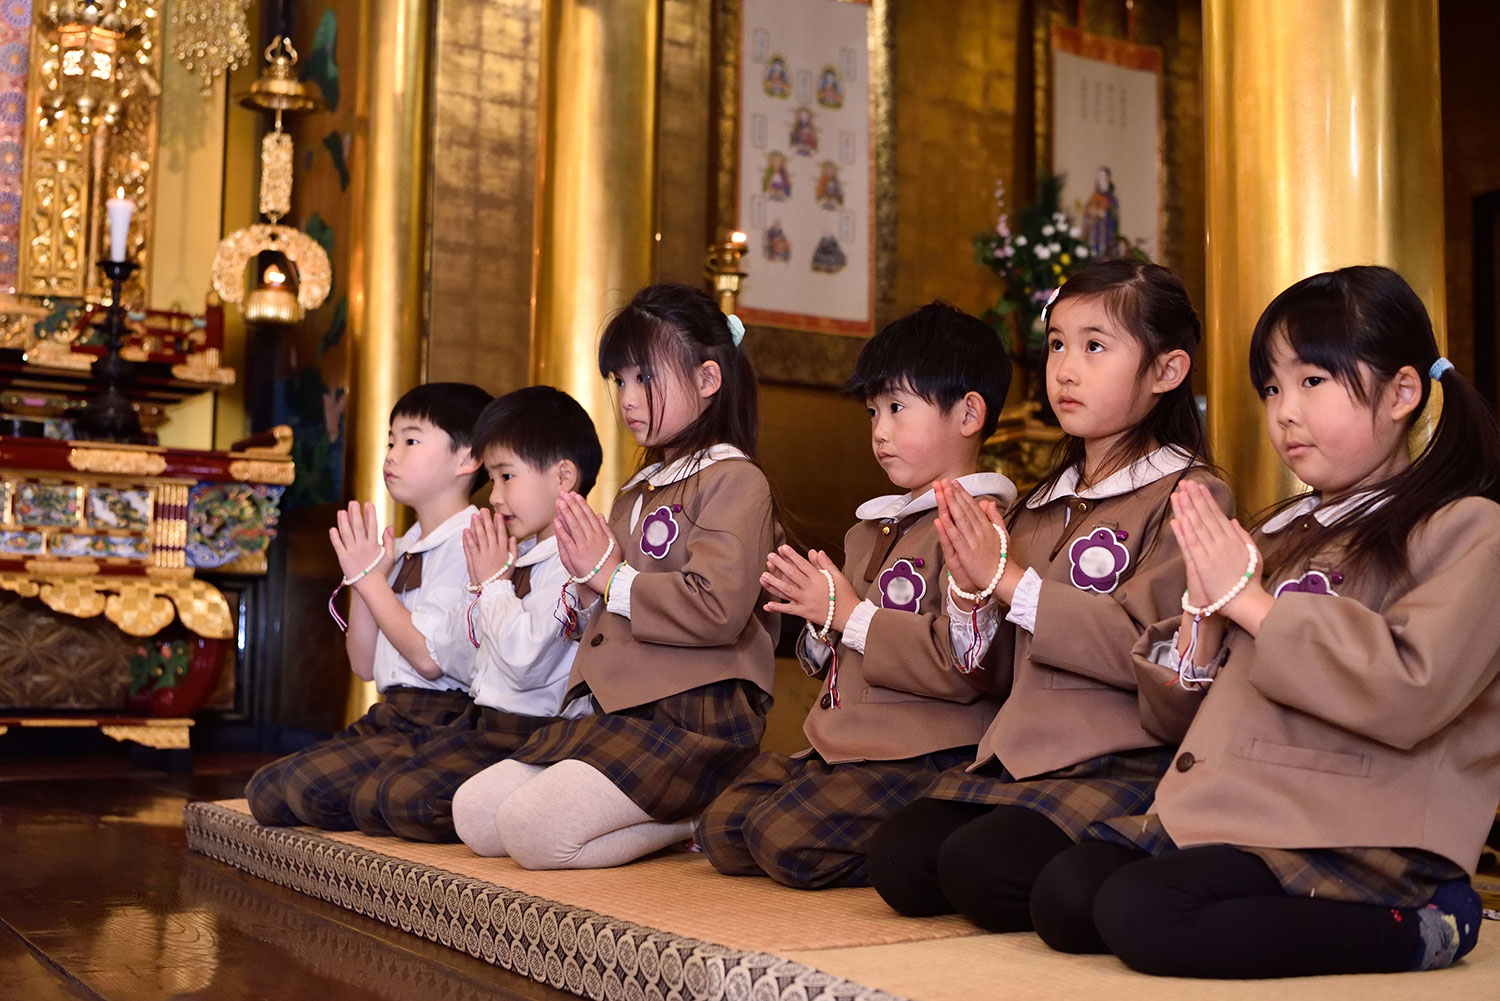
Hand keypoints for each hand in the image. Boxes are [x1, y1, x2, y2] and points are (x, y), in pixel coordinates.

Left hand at [329, 500, 393, 581]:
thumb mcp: (390, 556)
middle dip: (355, 514)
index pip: (372, 526)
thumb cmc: (380, 572)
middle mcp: (362, 547)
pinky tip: (333, 529)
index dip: (370, 514)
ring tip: (341, 511)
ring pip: (347, 534)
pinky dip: (335, 538)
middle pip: (358, 527)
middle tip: (353, 502)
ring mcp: (352, 552)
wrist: (370, 586)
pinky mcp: (344, 559)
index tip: (368, 504)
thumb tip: (390, 527)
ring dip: (343, 522)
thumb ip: (390, 540)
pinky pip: (338, 546)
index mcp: (374, 545)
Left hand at [463, 508, 516, 584]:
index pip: (501, 533)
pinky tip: (466, 530)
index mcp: (503, 550)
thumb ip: (513, 549)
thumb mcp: (513, 562)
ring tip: (474, 516)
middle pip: (489, 532)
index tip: (497, 514)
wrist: (494, 587)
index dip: (499, 523)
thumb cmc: (504, 576)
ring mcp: (483, 554)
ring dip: (476, 525)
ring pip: (480, 537)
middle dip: (486, 520)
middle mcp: (493, 550)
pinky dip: (468, 538)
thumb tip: (512, 537)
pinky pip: (471, 547)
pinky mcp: (475, 559)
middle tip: (483, 510)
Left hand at [554, 491, 621, 594]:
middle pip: (580, 517)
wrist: (610, 579)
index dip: (581, 504)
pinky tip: (557, 520)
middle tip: (564, 494)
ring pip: (573, 525)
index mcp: (600, 534)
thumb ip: (606, 528)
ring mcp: (583, 546)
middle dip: (571, 504)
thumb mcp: (613, 543)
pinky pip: (567, 540)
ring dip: (566, 512)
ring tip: (560, 502)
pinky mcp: (575, 555)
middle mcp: (591, 538)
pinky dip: (561, 530)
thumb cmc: (612, 563)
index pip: (589, 515)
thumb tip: (600, 515)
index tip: (575, 495)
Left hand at [761, 545, 858, 631]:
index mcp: (819, 578)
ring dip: (774, 583)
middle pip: (792, 574)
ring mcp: (807, 601)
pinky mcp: (805, 613)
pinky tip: (768, 604)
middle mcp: (811, 588)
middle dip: (779, 565)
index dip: (791, 555)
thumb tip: (816, 551)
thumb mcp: (839, 576)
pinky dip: (778, 608)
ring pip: (787, 590)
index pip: (802, 564)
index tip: (782, 548)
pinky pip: (789, 610)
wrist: (850, 616)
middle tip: (769, 557)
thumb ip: (826, 564)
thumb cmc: (846, 595)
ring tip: (763, 576)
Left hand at [934, 480, 1018, 604]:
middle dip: (955, 494)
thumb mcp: (1002, 533)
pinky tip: (942, 517)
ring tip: (944, 491)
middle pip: (966, 509)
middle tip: (945, 481)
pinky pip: (957, 538)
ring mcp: (974, 541)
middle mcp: (981, 531)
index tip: (954, 483)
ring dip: (951, 504)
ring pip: (961, 519)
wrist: (1003, 578)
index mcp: (987, 526)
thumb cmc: (1001, 558)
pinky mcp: (967, 553)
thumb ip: (995, 517)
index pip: (973, 506)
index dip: (962, 493)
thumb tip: (990, 502)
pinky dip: (949, 527)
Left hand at [1170, 479, 1264, 616]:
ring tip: (1179, 494)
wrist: (1246, 602)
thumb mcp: (1252, 554)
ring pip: (1197, 527)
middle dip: (1194, 498)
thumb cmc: (1249, 581)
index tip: (1199, 486)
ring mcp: (1212, 553)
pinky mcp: (1203, 565)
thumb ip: (1242, 536)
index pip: (1217, 514)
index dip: (1206, 499)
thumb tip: (1233, 521)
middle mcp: (1222, 543)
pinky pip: (1191, 546)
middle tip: (1186, 483)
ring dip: (1187, 509)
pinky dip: (1184, 532)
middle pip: (1205, 516)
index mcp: (1233, 539)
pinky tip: (1178, 519)